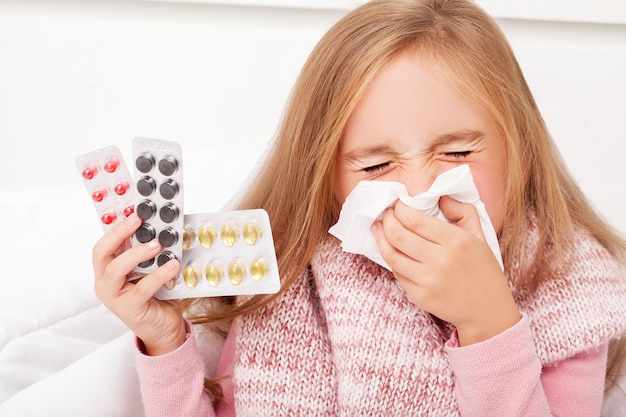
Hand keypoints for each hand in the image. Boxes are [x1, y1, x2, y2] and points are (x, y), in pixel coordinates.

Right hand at [92, 213, 185, 354]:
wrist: (165, 328)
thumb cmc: (157, 296)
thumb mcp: (150, 269)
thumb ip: (149, 253)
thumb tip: (160, 228)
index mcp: (108, 270)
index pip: (104, 244)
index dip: (116, 227)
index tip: (133, 212)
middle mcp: (105, 283)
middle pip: (101, 254)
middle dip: (118, 233)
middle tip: (138, 221)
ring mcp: (114, 297)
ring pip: (115, 270)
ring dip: (136, 254)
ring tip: (157, 244)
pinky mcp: (128, 309)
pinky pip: (141, 289)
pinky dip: (158, 275)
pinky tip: (173, 266)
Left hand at [371, 196, 520, 345]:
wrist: (488, 312)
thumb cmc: (484, 270)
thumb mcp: (481, 235)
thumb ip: (462, 211)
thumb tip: (439, 197)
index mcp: (456, 241)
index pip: (415, 220)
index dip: (399, 210)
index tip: (396, 204)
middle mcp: (441, 261)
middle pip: (398, 235)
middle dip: (386, 220)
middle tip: (385, 215)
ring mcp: (428, 281)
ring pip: (392, 255)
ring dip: (381, 239)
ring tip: (379, 229)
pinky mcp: (420, 297)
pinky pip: (397, 274)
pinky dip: (392, 259)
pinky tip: (392, 250)